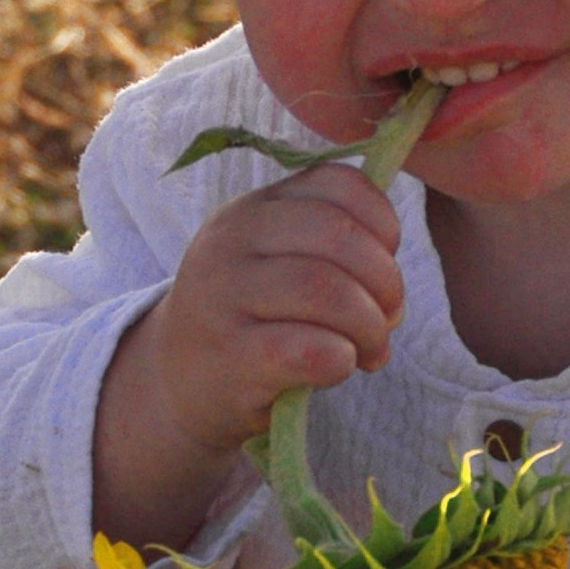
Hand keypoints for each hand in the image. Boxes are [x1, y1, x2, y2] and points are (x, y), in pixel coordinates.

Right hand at [93, 163, 403, 549]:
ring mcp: (223, 297)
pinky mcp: (231, 357)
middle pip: (338, 235)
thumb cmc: (249, 323)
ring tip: (370, 350)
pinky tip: (338, 366)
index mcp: (251, 209)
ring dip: (369, 325)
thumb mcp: (275, 266)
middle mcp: (230, 242)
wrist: (176, 385)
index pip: (335, 182)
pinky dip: (343, 358)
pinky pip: (311, 348)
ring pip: (328, 289)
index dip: (382, 221)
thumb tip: (393, 294)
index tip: (386, 260)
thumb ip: (332, 253)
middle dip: (385, 281)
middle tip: (387, 319)